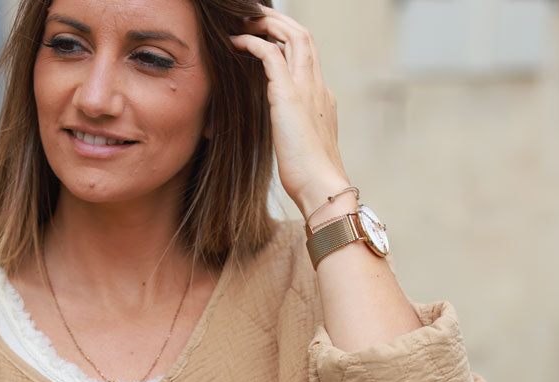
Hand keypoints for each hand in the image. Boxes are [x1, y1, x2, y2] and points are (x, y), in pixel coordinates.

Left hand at [230, 4, 350, 218]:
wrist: (321, 188)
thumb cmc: (309, 178)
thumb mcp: (302, 147)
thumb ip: (295, 131)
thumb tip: (284, 133)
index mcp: (323, 98)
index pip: (308, 56)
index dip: (289, 40)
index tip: (269, 38)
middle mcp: (317, 87)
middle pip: (303, 36)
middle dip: (279, 21)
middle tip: (254, 17)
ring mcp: (306, 88)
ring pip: (292, 35)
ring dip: (266, 23)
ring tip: (244, 21)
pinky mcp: (289, 95)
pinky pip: (270, 54)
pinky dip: (252, 42)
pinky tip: (236, 42)